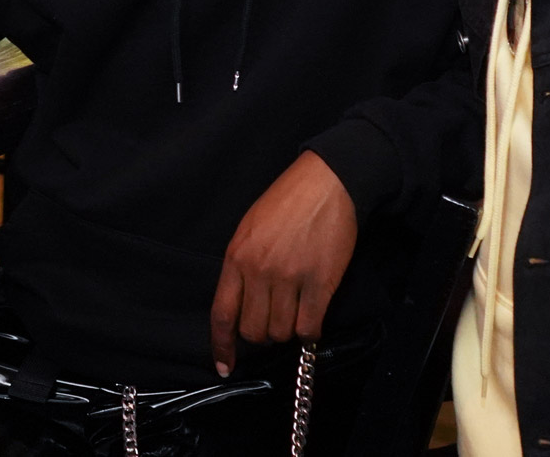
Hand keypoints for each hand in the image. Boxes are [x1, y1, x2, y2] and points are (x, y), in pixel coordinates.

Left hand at [208, 152, 357, 376]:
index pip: (222, 314)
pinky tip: (312, 318)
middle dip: (262, 334)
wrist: (327, 182)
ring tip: (295, 312)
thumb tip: (243, 304)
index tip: (224, 366)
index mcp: (236, 257)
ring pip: (281, 333)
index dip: (221, 346)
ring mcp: (289, 278)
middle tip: (274, 319)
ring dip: (287, 331)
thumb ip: (241, 266)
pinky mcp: (319, 283)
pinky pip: (309, 327)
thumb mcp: (249, 228)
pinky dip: (310, 331)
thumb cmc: (287, 201)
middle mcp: (259, 271)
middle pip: (253, 330)